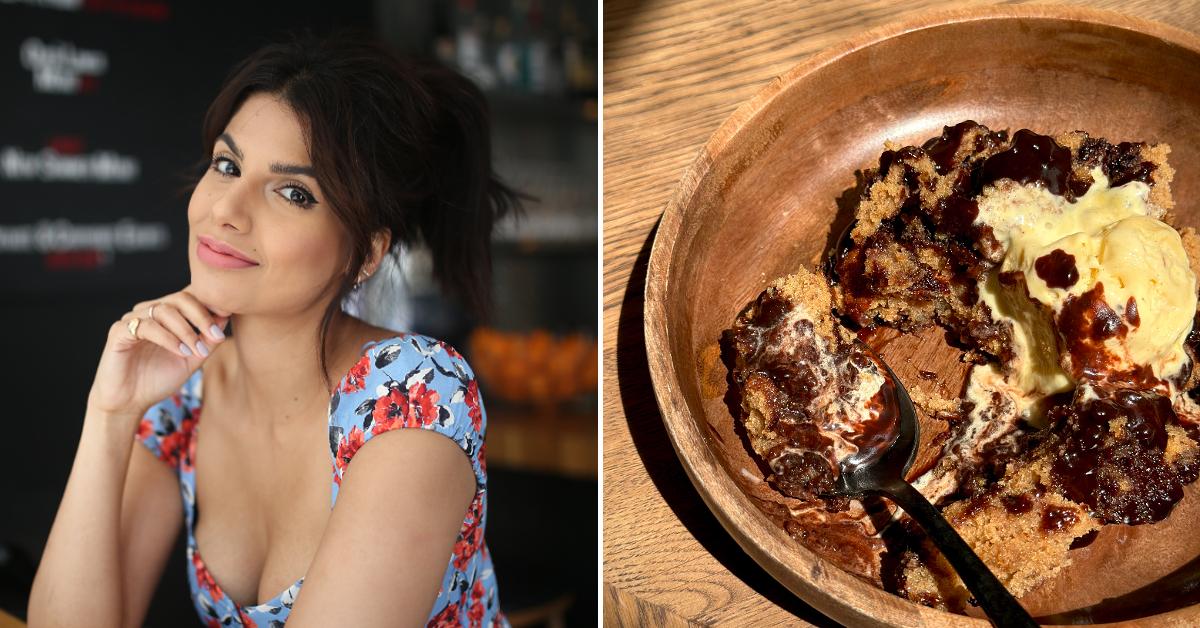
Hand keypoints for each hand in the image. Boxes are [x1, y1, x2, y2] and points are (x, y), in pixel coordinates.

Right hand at [87, 286, 229, 419]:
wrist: (128, 402)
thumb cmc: (158, 379)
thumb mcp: (191, 359)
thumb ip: (207, 340)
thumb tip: (225, 317)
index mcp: (166, 315)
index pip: (190, 297)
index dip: (209, 304)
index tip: (227, 316)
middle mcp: (149, 312)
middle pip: (180, 298)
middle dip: (201, 316)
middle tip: (214, 335)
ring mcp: (132, 319)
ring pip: (164, 310)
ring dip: (186, 330)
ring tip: (195, 350)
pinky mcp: (118, 331)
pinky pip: (146, 326)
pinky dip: (168, 338)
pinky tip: (180, 351)